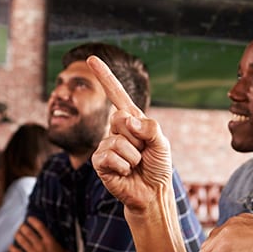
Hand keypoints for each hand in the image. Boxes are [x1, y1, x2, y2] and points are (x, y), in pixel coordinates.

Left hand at [10, 216, 71, 251]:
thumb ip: (62, 245)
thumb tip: (61, 240)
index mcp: (51, 242)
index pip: (40, 227)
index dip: (34, 221)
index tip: (29, 218)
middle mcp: (40, 246)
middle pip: (29, 233)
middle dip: (23, 227)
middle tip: (21, 226)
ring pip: (22, 241)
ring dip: (18, 235)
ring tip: (17, 233)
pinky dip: (12, 249)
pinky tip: (11, 246)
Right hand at [87, 56, 174, 212]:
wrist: (151, 193)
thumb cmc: (157, 167)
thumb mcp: (162, 143)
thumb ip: (150, 127)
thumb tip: (127, 119)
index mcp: (132, 120)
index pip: (116, 95)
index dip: (104, 76)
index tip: (90, 58)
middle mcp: (116, 129)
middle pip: (121, 119)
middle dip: (138, 138)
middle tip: (142, 152)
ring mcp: (105, 144)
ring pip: (119, 141)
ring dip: (133, 156)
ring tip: (134, 165)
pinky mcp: (98, 161)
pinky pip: (110, 156)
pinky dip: (123, 166)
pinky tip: (124, 173)